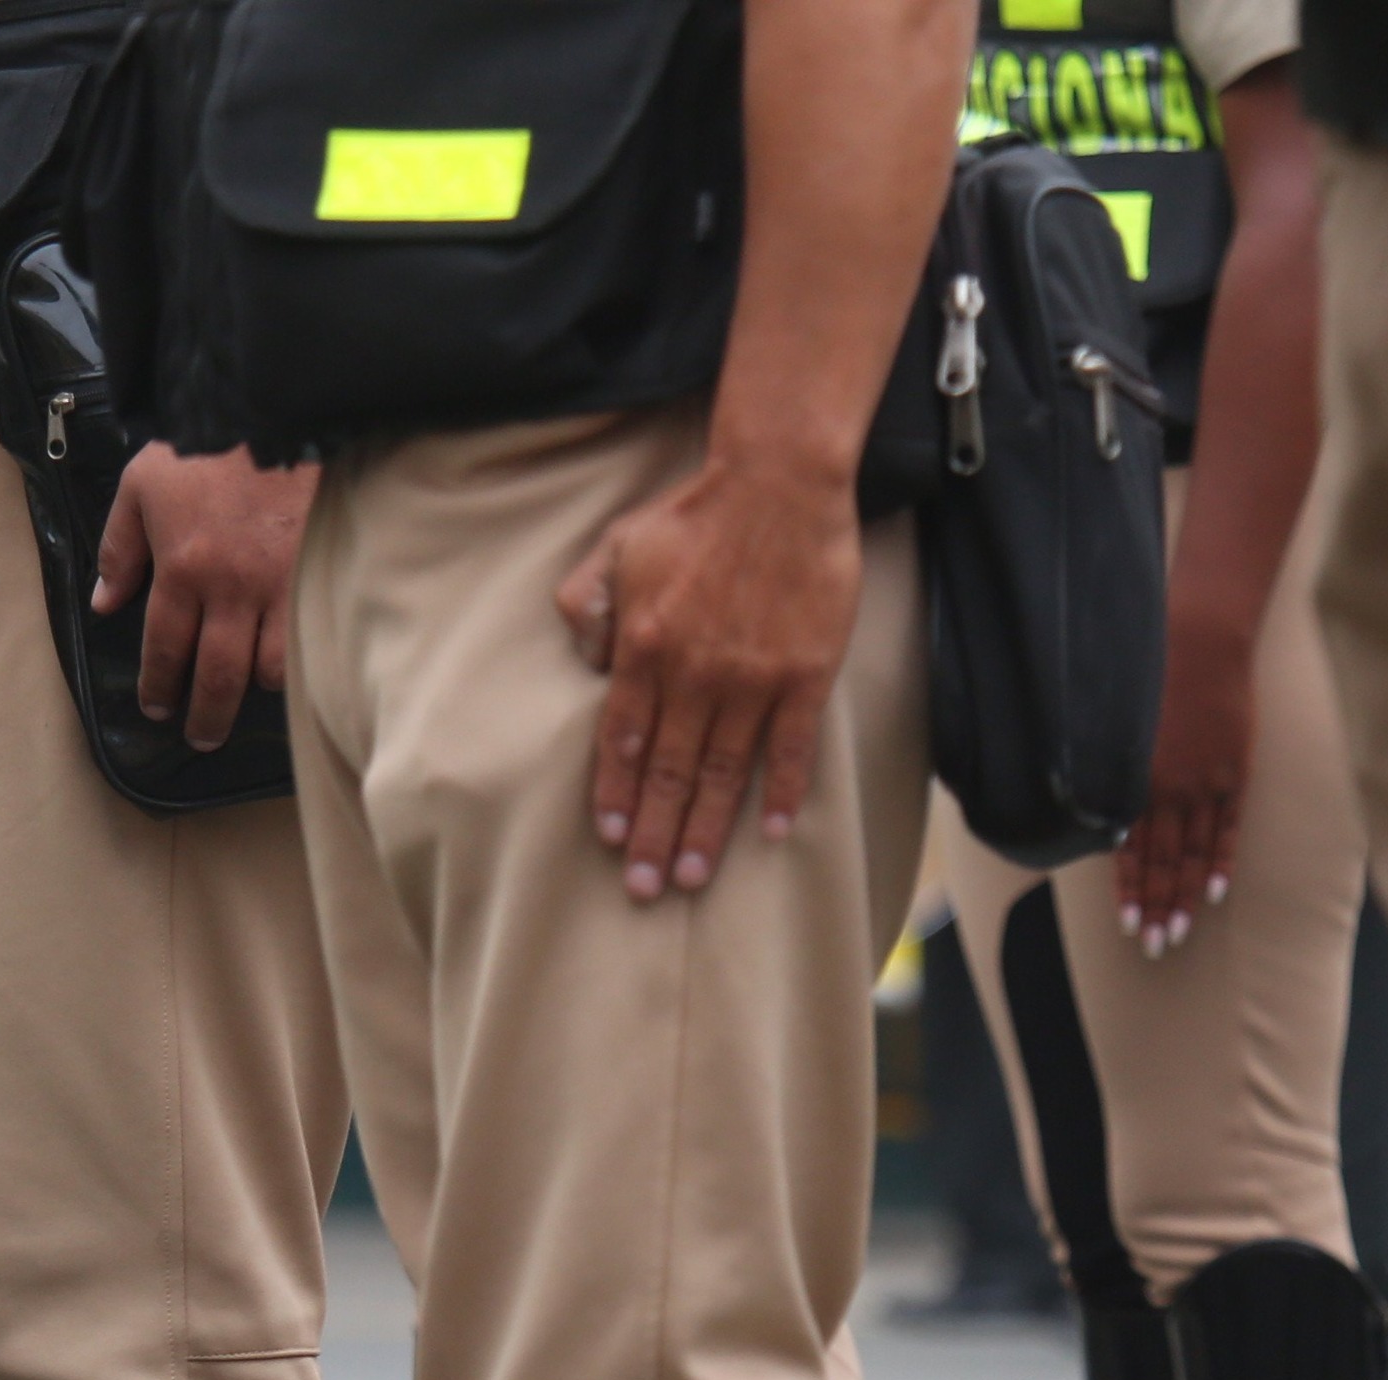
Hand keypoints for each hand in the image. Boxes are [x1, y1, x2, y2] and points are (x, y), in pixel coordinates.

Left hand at [92, 445, 313, 749]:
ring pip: (267, 669)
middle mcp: (228, 588)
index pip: (166, 649)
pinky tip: (284, 668)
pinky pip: (306, 641)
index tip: (157, 708)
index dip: (160, 688)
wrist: (271, 409)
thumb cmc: (204, 445)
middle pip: (215, 677)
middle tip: (199, 736)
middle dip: (204, 717)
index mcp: (181, 567)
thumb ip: (119, 548)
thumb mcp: (141, 486)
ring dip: (250, 691)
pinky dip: (294, 664)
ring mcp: (277, 587)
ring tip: (241, 698)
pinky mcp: (315, 576)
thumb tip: (106, 603)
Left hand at [557, 448, 864, 897]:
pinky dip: (783, 792)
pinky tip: (776, 831)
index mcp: (645, 649)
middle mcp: (694, 675)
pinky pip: (791, 748)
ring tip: (694, 877)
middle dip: (655, 835)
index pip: (623, 739)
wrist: (778, 483)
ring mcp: (752, 680)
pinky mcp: (804, 675)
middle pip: (669, 772)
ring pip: (723, 772)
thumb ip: (588, 603)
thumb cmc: (695, 514)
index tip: (612, 838)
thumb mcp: (618, 546)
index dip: (617, 792)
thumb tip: (584, 660)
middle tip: (645, 888)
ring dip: (707, 830)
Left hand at [1117, 614, 1253, 951]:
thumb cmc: (1153, 672)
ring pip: (1191, 854)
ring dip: (1183, 897)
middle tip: (1152, 947)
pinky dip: (1219, 861)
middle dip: (1154, 907)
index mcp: (1135, 778)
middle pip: (1159, 862)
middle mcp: (1166, 789)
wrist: (1201, 638)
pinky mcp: (1233, 772)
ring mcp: (1203, 783)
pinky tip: (1214, 893)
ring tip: (1178, 934)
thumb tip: (1105, 814)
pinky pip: (1227, 828)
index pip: (1129, 850)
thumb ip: (1115, 772)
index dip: (1130, 891)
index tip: (1128, 925)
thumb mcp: (1122, 724)